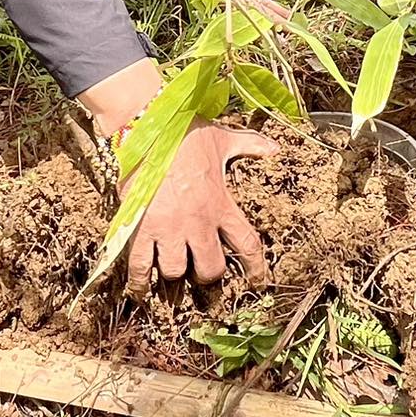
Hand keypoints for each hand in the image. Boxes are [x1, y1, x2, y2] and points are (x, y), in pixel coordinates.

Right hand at [124, 120, 275, 290]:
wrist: (149, 127)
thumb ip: (250, 146)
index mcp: (221, 206)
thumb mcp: (223, 139)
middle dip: (207, 272)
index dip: (255, 270)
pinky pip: (141, 267)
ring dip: (175, 270)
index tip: (257, 283)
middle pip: (209, 268)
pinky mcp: (141, 228)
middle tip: (201, 266)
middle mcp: (198, 224)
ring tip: (171, 264)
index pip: (247, 246)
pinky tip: (141, 289)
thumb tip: (275, 148)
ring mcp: (168, 229)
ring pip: (176, 271)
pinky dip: (140, 283)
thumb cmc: (187, 134)